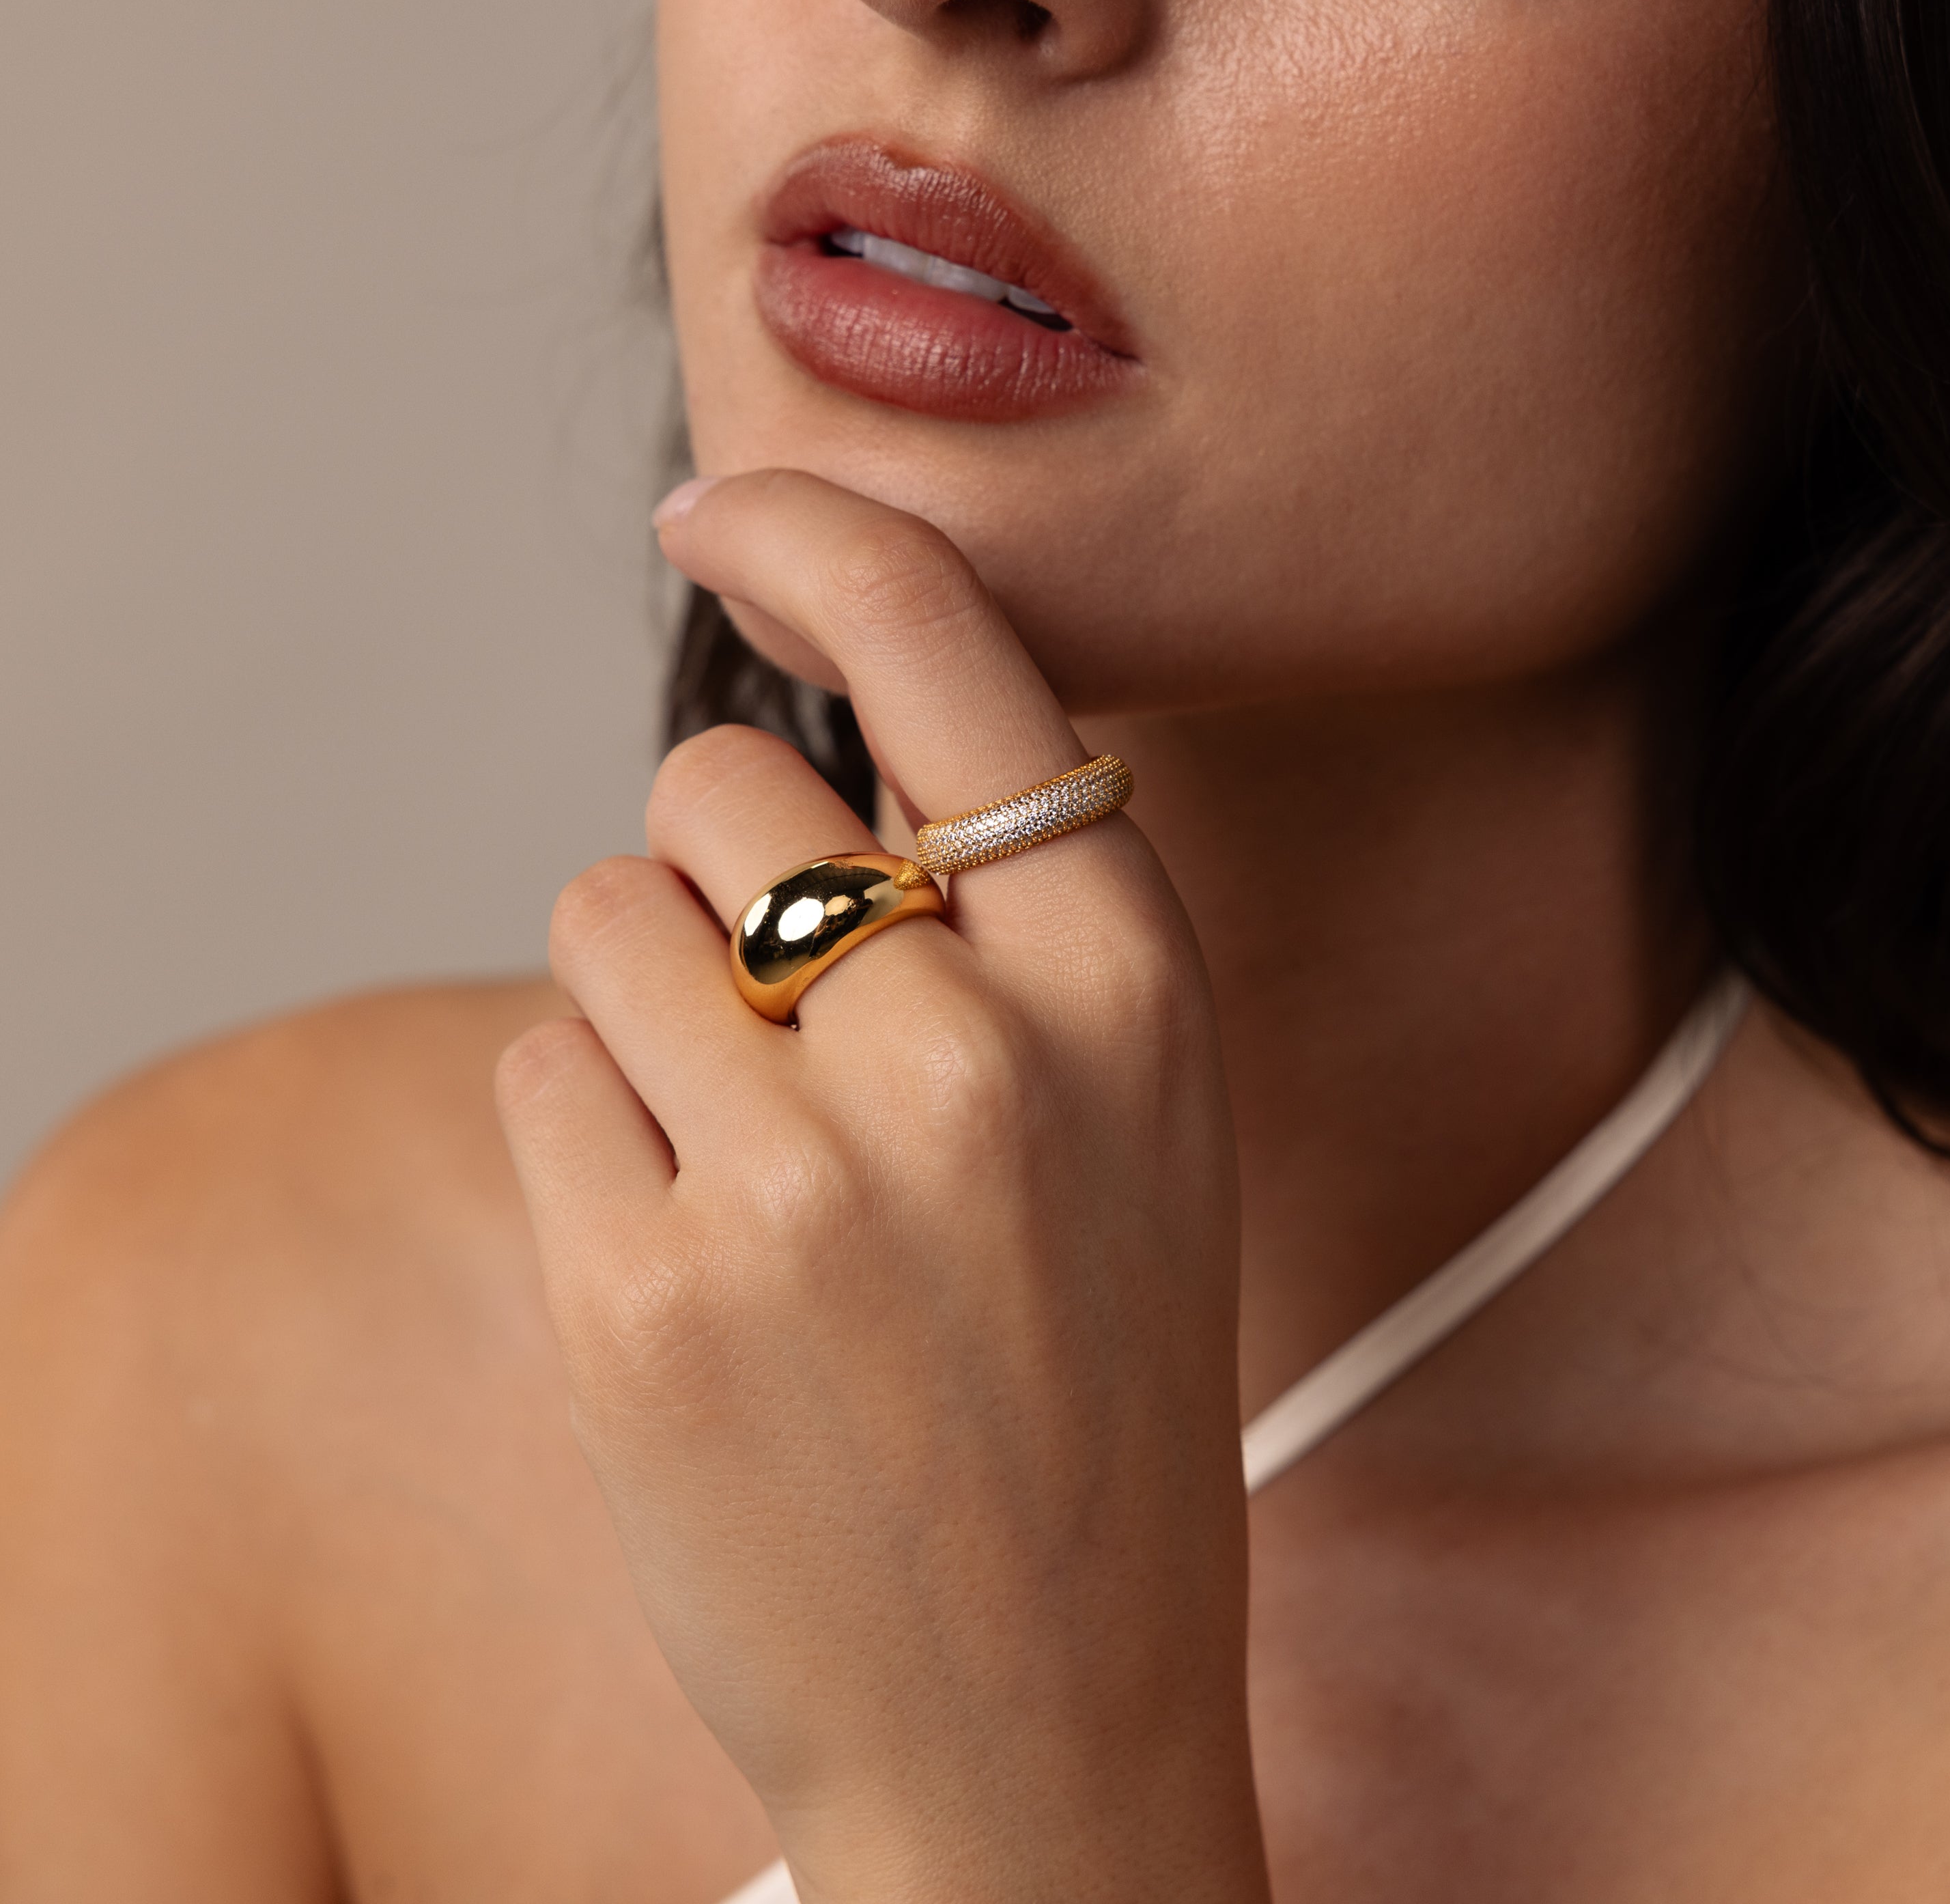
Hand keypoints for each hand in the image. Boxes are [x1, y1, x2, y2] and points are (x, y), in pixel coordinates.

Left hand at [498, 472, 1265, 1902]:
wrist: (1040, 1710)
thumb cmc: (1080, 1384)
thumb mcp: (1140, 1117)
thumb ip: (1017, 918)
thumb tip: (804, 743)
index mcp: (1135, 986)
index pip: (954, 648)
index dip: (822, 536)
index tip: (718, 509)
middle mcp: (983, 1054)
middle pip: (717, 784)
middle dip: (719, 876)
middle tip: (789, 1041)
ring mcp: (810, 1181)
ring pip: (605, 915)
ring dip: (643, 1008)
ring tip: (752, 1167)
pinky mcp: (650, 1296)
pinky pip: (540, 1069)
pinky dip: (585, 1134)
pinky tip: (691, 1262)